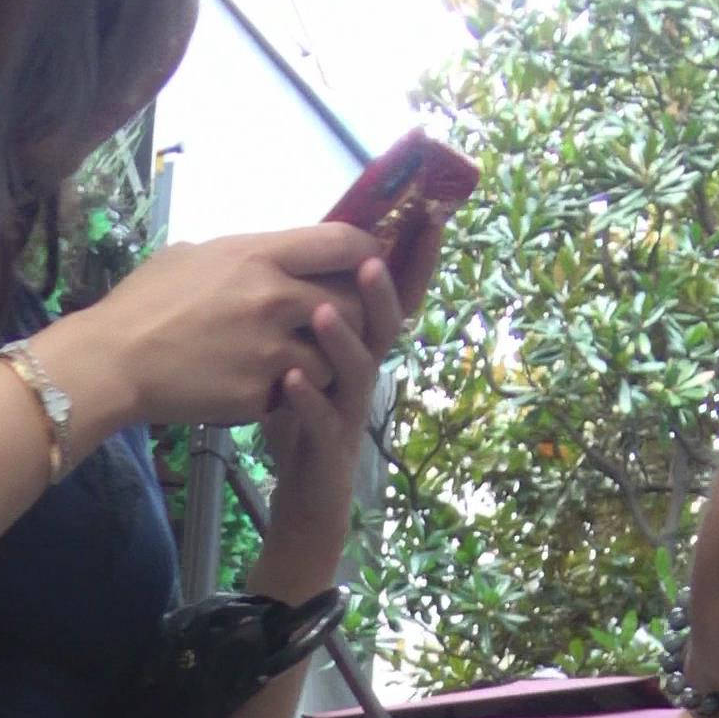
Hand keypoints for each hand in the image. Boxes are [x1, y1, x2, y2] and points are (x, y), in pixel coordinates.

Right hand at [85, 224, 387, 432]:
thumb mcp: (193, 254)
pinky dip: (288, 396)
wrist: (113, 362)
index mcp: (260, 254)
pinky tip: (262, 390)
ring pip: (332, 359)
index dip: (367, 254)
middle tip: (334, 329)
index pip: (344, 243)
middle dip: (350, 319)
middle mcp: (274, 297)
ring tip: (294, 366)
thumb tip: (264, 253)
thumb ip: (241, 254)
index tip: (368, 265)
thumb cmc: (142, 304)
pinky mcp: (259, 394)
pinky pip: (295, 395)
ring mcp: (269, 350)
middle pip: (352, 305)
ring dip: (322, 364)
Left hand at [254, 250, 407, 597]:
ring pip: (358, 372)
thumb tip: (299, 258)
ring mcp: (350, 412)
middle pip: (386, 328)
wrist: (304, 497)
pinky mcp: (330, 447)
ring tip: (321, 312)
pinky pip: (322, 420)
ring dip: (342, 341)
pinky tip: (289, 380)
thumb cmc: (304, 423)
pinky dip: (307, 400)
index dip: (412, 264)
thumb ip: (309, 318)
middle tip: (372, 263)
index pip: (392, 298)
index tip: (429, 220)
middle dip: (382, 295)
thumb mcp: (307, 360)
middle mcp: (363, 376)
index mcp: (361, 349)